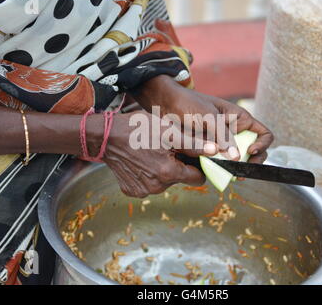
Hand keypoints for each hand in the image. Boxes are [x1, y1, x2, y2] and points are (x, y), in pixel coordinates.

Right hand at [86, 111, 216, 197]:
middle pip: (181, 180)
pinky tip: (142, 160)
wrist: (105, 136)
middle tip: (168, 148)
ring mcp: (143, 191)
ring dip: (164, 169)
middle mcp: (157, 187)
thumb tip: (216, 151)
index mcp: (169, 174)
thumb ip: (193, 145)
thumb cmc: (138, 129)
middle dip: (179, 166)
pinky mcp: (132, 191)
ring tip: (154, 152)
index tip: (191, 155)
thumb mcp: (169, 132)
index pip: (198, 179)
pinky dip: (149, 174)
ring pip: (165, 182)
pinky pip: (150, 184)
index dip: (198, 166)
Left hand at [137, 75, 273, 163]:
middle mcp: (234, 132)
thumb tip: (237, 157)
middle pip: (253, 152)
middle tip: (240, 171)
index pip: (263, 134)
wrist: (165, 105)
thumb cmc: (189, 104)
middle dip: (250, 162)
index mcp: (240, 119)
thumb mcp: (209, 117)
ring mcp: (221, 143)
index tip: (251, 152)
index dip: (263, 144)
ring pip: (235, 161)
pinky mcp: (208, 151)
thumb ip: (224, 136)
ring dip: (234, 168)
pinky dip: (219, 170)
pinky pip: (218, 164)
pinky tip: (214, 173)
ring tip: (229, 176)